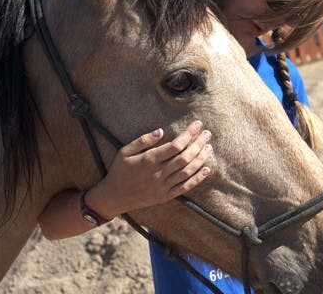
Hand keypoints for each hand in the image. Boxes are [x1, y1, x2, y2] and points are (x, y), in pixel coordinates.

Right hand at [85, 121, 211, 218]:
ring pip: (187, 171)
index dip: (189, 134)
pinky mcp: (165, 197)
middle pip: (185, 157)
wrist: (113, 197)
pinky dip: (197, 179)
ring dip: (200, 159)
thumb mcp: (124, 151)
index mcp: (149, 160)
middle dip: (199, 144)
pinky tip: (206, 169)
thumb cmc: (119, 171)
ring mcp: (163, 186)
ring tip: (209, 148)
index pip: (175, 145)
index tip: (197, 124)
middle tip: (208, 134)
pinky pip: (184, 188)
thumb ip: (143, 140)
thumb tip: (162, 130)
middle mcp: (158, 173)